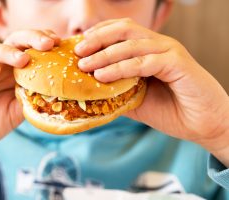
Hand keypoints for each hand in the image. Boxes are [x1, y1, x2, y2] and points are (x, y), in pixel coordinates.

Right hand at [0, 29, 59, 168]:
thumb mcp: (19, 112)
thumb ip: (32, 100)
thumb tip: (58, 95)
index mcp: (17, 71)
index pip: (32, 49)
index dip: (46, 43)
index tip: (61, 44)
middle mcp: (2, 65)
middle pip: (17, 41)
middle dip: (33, 39)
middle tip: (48, 43)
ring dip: (10, 52)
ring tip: (23, 60)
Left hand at [75, 18, 228, 164]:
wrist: (203, 125)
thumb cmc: (171, 110)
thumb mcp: (136, 99)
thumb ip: (116, 91)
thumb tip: (88, 92)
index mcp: (149, 48)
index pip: (120, 30)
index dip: (98, 34)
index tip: (77, 47)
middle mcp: (159, 44)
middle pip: (123, 29)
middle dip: (97, 39)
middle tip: (77, 52)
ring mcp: (169, 51)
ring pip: (131, 43)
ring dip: (104, 54)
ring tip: (84, 66)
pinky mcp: (177, 63)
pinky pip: (144, 62)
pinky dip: (121, 68)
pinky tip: (103, 76)